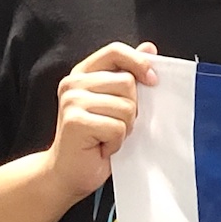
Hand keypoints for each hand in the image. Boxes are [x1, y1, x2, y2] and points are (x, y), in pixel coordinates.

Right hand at [50, 43, 159, 201]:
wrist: (68, 173)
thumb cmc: (96, 139)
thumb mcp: (116, 102)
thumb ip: (129, 74)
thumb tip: (149, 48)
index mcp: (83, 73)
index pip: (115, 51)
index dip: (138, 62)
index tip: (152, 81)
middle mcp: (73, 83)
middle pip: (127, 83)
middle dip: (131, 110)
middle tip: (114, 125)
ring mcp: (72, 101)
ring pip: (126, 107)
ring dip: (124, 129)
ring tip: (106, 137)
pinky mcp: (75, 121)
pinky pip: (117, 128)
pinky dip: (116, 142)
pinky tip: (101, 147)